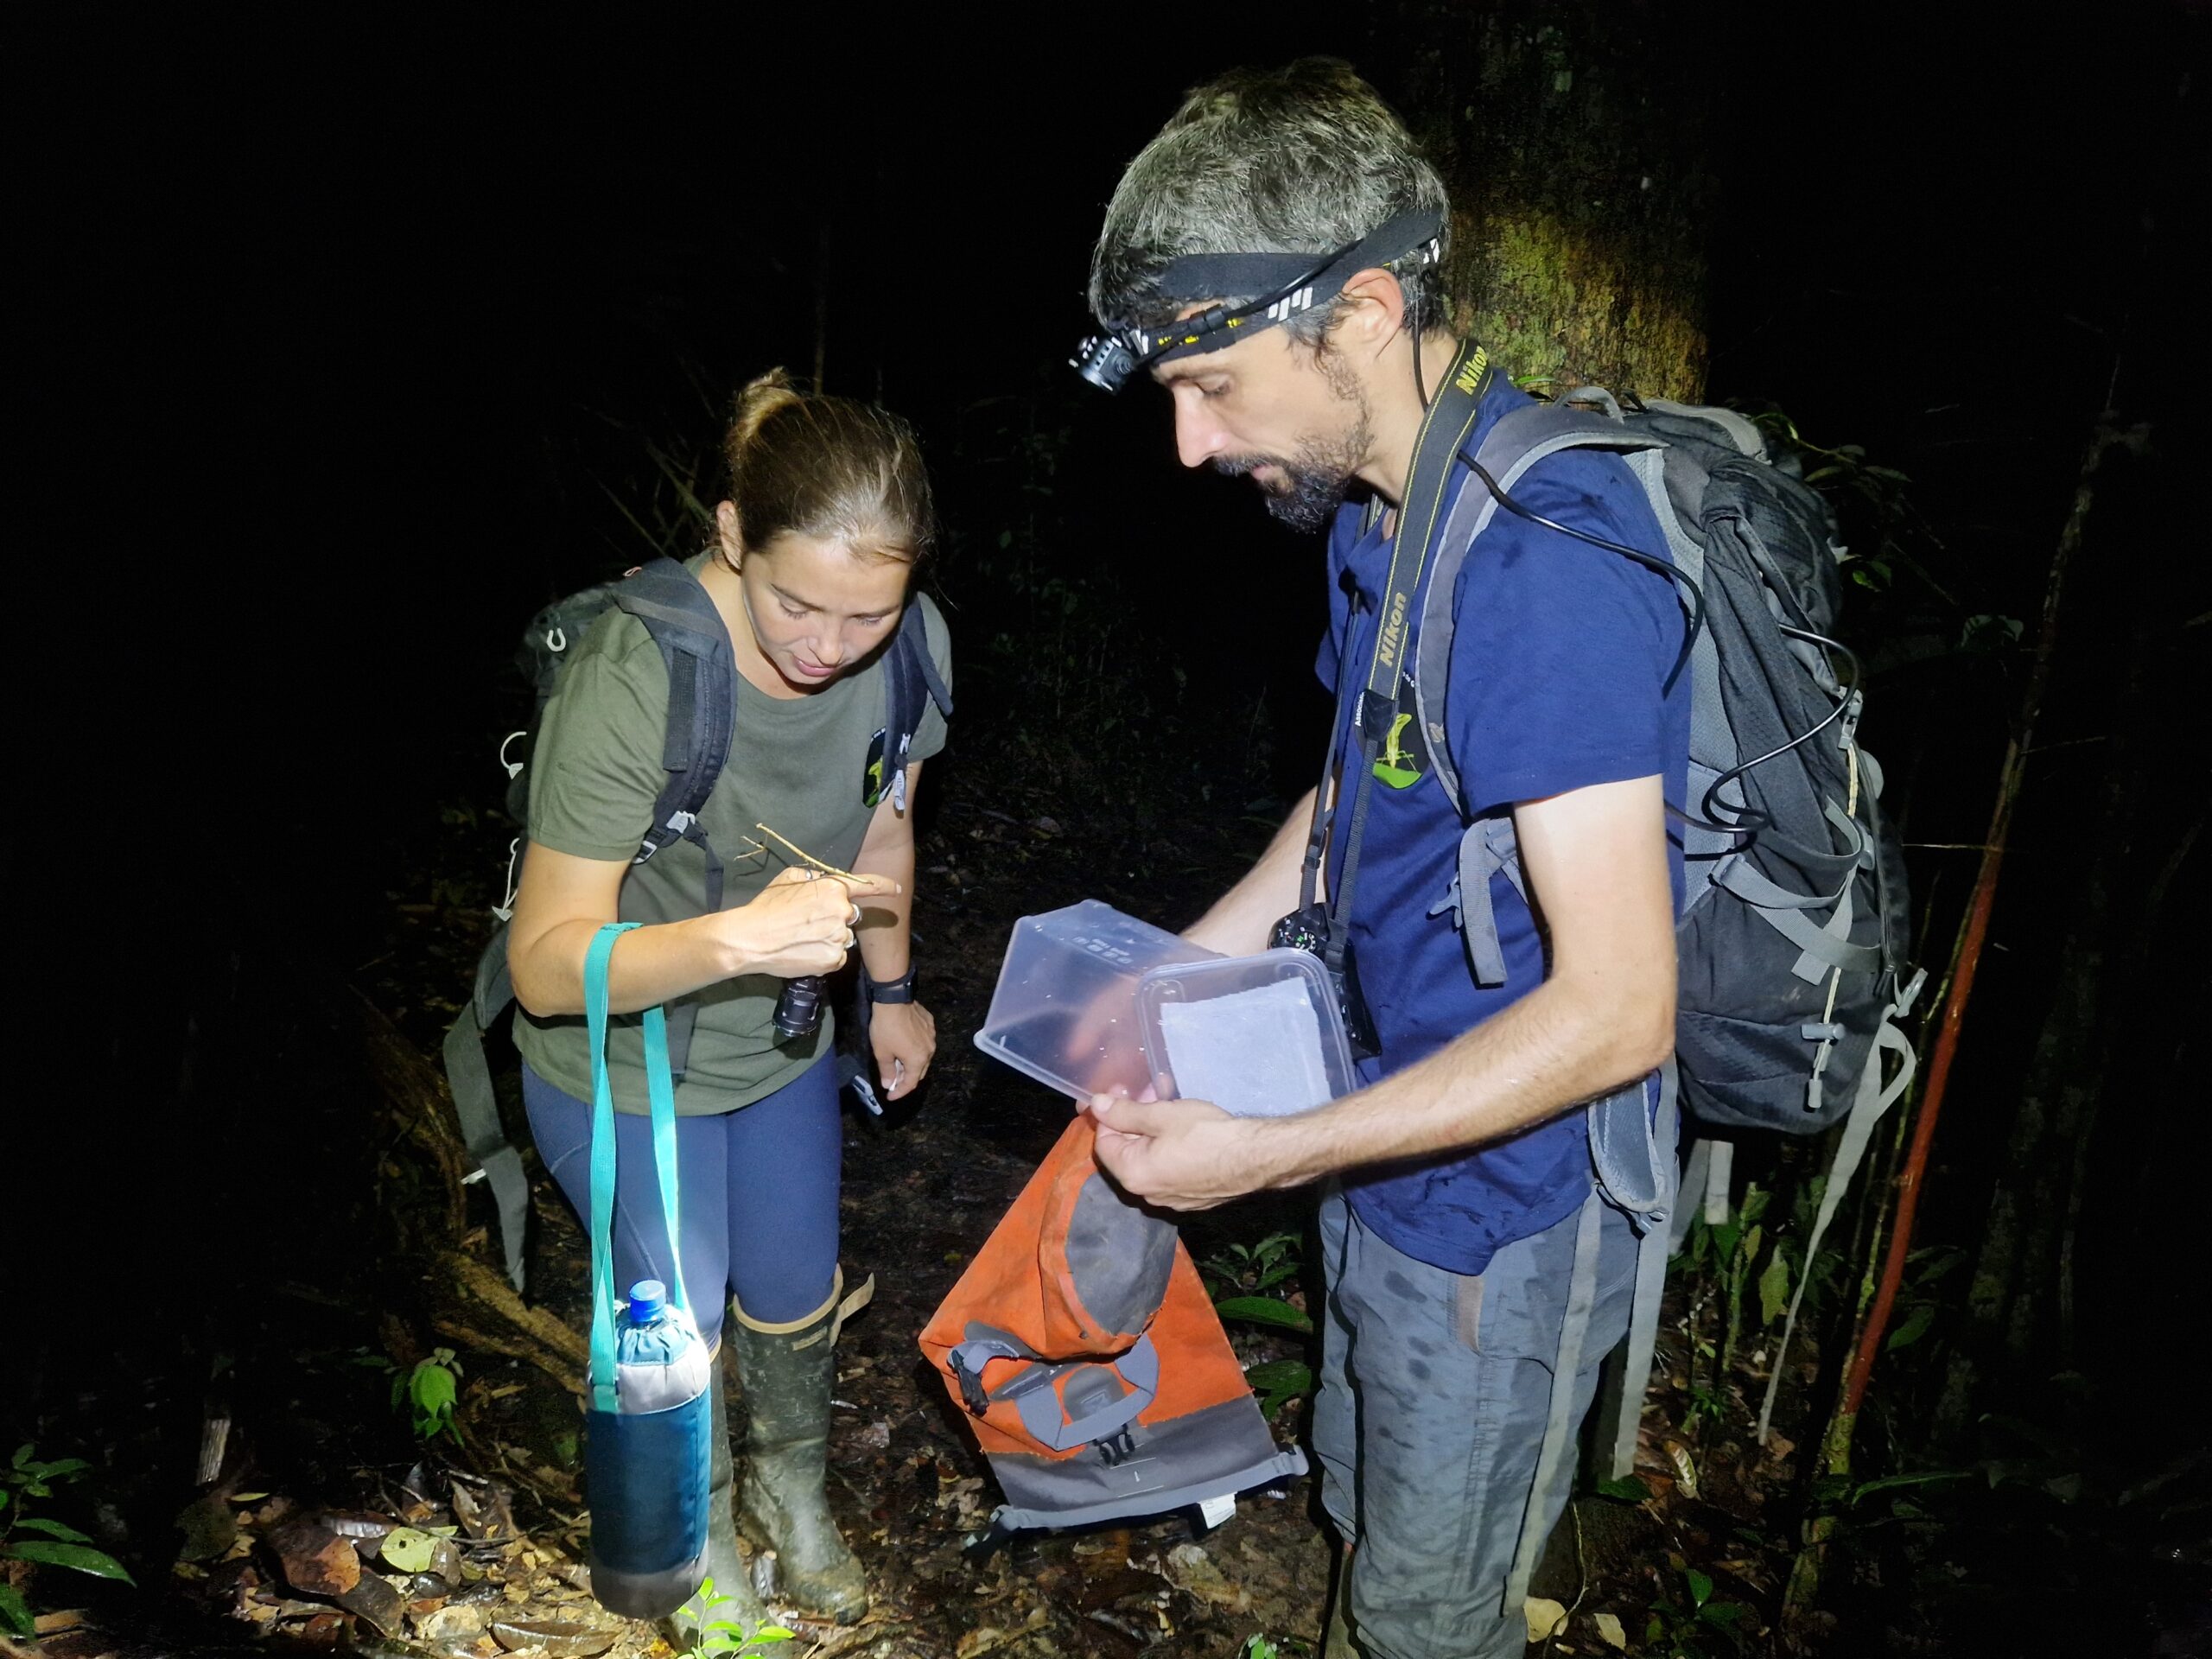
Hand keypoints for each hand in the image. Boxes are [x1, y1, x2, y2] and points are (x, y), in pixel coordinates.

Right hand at [720, 867, 901, 978]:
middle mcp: (842, 912)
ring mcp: (840, 938)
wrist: (751, 939)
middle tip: (809, 923)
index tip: (896, 889)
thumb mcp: (790, 878)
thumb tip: (824, 881)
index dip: (883, 886)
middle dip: (836, 918)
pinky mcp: (834, 960)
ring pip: (844, 937)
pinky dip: (826, 955)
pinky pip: (838, 956)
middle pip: (850, 916)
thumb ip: (814, 877)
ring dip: (831, 938)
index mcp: (833, 888)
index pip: (866, 886)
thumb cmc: (767, 906)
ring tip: (804, 939)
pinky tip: (806, 951)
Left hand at [869, 999, 936, 1102]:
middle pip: (919, 1071)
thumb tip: (889, 1084)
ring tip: (899, 1061)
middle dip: (906, 1078)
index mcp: (918, 1060)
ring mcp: (932, 1036)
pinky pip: (925, 1041)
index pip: (910, 1083)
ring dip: (912, 1062)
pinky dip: (916, 1047)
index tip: (889, 1096)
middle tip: (893, 1079)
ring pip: (923, 1056)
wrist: (894, 999)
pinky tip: (906, 1042)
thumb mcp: (881, 1053)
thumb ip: (887, 1071)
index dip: (899, 1092)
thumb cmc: (886, 1029)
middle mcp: (929, 1051)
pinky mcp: (930, 1024)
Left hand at [1085, 1095, 1268, 1210]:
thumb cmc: (1206, 1134)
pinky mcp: (1193, 1199)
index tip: (1122, 1092)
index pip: (1104, 1143)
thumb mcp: (1162, 1115)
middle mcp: (1147, 1194)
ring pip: (1151, 1160)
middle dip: (1133, 1120)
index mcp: (1133, 1175)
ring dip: (1153, 1132)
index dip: (1109, 1114)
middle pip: (1128, 1152)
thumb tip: (1097, 1106)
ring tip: (1169, 1104)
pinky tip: (1186, 1129)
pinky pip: (1171, 1170)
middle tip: (1148, 1092)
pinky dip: (1170, 1149)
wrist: (1256, 1158)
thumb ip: (1125, 1112)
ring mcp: (1172, 1200)